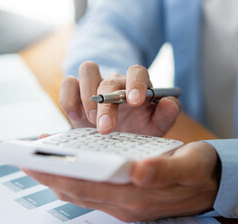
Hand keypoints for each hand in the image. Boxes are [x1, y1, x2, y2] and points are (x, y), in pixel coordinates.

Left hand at [23, 142, 220, 221]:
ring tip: (40, 162)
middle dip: (50, 176)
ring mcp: (124, 203)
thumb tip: (137, 172)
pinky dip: (75, 178)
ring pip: (82, 192)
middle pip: (78, 191)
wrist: (214, 184)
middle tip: (26, 160)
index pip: (88, 187)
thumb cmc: (200, 171)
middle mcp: (125, 203)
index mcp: (137, 196)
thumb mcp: (188, 166)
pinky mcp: (126, 196)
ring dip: (59, 177)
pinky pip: (92, 190)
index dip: (59, 173)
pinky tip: (69, 166)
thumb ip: (163, 170)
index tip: (34, 161)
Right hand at [60, 62, 180, 135]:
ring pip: (87, 69)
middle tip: (106, 127)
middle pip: (110, 79)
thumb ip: (166, 115)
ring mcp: (94, 85)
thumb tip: (170, 103)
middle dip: (107, 104)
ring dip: (88, 95)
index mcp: (138, 85)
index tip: (134, 101)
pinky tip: (76, 118)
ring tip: (92, 120)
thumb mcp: (156, 127)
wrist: (116, 141)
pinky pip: (68, 84)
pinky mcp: (75, 93)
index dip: (136, 83)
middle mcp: (116, 82)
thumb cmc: (139, 130)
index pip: (138, 72)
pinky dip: (69, 100)